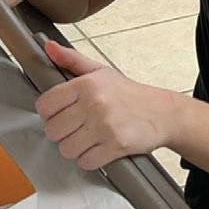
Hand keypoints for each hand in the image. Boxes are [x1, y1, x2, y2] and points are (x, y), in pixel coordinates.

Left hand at [35, 40, 176, 170]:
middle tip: (74, 128)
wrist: (163, 112)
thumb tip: (48, 47)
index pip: (45, 105)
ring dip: (74, 148)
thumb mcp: (100, 71)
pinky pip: (86, 162)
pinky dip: (89, 159)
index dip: (49, 113)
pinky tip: (97, 148)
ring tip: (86, 138)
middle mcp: (94, 104)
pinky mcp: (116, 145)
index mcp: (86, 84)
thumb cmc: (129, 93)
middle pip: (53, 130)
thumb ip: (71, 59)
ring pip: (67, 149)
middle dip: (61, 132)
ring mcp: (105, 126)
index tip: (58, 114)